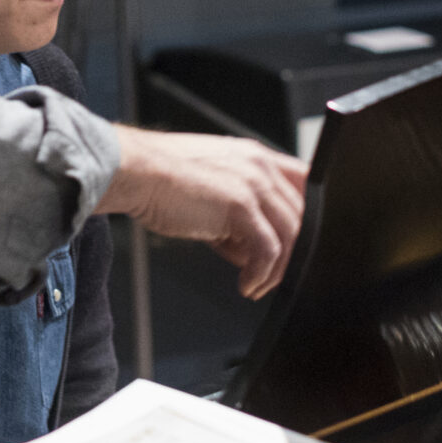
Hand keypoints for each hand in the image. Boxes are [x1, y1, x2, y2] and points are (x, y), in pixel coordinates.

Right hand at [98, 126, 306, 298]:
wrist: (133, 172)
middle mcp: (260, 166)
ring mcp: (253, 184)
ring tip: (256, 285)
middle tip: (270, 276)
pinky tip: (246, 285)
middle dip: (290, 253)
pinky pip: (268, 249)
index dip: (308, 215)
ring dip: (277, 269)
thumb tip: (247, 249)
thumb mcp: (210, 187)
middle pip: (301, 215)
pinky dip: (261, 274)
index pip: (304, 182)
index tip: (299, 244)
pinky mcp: (240, 205)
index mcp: (255, 157)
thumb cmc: (160, 181)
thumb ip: (236, 211)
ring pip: (291, 235)